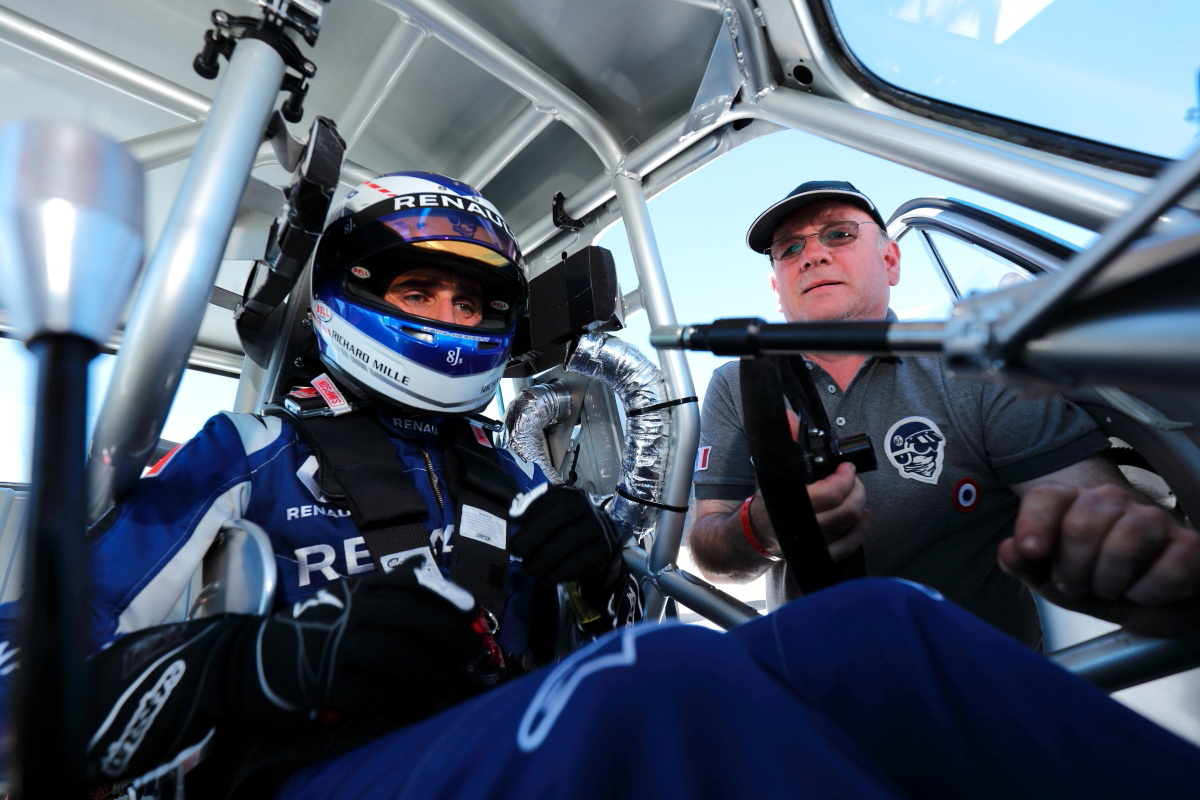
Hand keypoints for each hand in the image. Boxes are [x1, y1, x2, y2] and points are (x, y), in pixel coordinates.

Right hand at [255, 557, 489, 718]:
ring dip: (432, 673)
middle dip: (450, 636)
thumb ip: (383, 594)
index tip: (474, 612)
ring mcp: (333, 642)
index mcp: (357, 588)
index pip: (410, 582)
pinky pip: (372, 691)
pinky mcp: (321, 679)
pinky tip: (414, 707)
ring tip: (453, 687)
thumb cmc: (313, 634)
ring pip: (397, 653)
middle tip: (474, 656)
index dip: (446, 595)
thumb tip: (428, 580)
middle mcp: (348, 609)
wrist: (249, 662)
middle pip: (411, 616)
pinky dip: (398, 700)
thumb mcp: (345, 602)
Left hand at [508, 484, 623, 583]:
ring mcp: (599, 528)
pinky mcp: (604, 550)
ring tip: (528, 569)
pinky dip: (558, 572)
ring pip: (570, 539)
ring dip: (544, 557)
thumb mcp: (553, 521)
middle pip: (560, 516)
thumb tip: (513, 517)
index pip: (551, 496)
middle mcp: (588, 507)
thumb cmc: (567, 535)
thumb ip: (534, 516)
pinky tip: (545, 578)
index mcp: (571, 497)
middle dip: (534, 533)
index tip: (511, 520)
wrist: (601, 555)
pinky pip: (580, 560)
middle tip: (516, 550)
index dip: (530, 507)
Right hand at [750, 418, 869, 561]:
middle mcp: (803, 526)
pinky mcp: (819, 555)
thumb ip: (783, 442)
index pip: (830, 493)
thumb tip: (789, 417)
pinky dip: (859, 531)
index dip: (845, 478)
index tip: (846, 467)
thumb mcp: (771, 469)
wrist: (755, 532)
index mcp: (790, 503)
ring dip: (859, 505)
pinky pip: (848, 546)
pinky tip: (862, 516)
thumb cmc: (767, 499)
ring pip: (849, 524)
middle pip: (846, 510)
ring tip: (856, 491)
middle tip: (853, 478)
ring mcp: (813, 543)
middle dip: (856, 490)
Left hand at [998, 483, 1199, 635]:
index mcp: (1075, 502)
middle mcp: (1114, 502)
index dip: (1034, 524)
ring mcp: (1155, 520)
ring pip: (1123, 545)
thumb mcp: (1056, 580)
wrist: (1162, 602)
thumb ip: (1026, 565)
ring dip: (1110, 582)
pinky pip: (1165, 570)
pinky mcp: (1191, 545)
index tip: (1032, 551)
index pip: (1047, 496)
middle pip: (1080, 526)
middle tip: (1081, 584)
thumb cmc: (1106, 583)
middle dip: (1073, 570)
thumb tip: (1009, 550)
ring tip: (1112, 588)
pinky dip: (1149, 593)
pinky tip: (1145, 591)